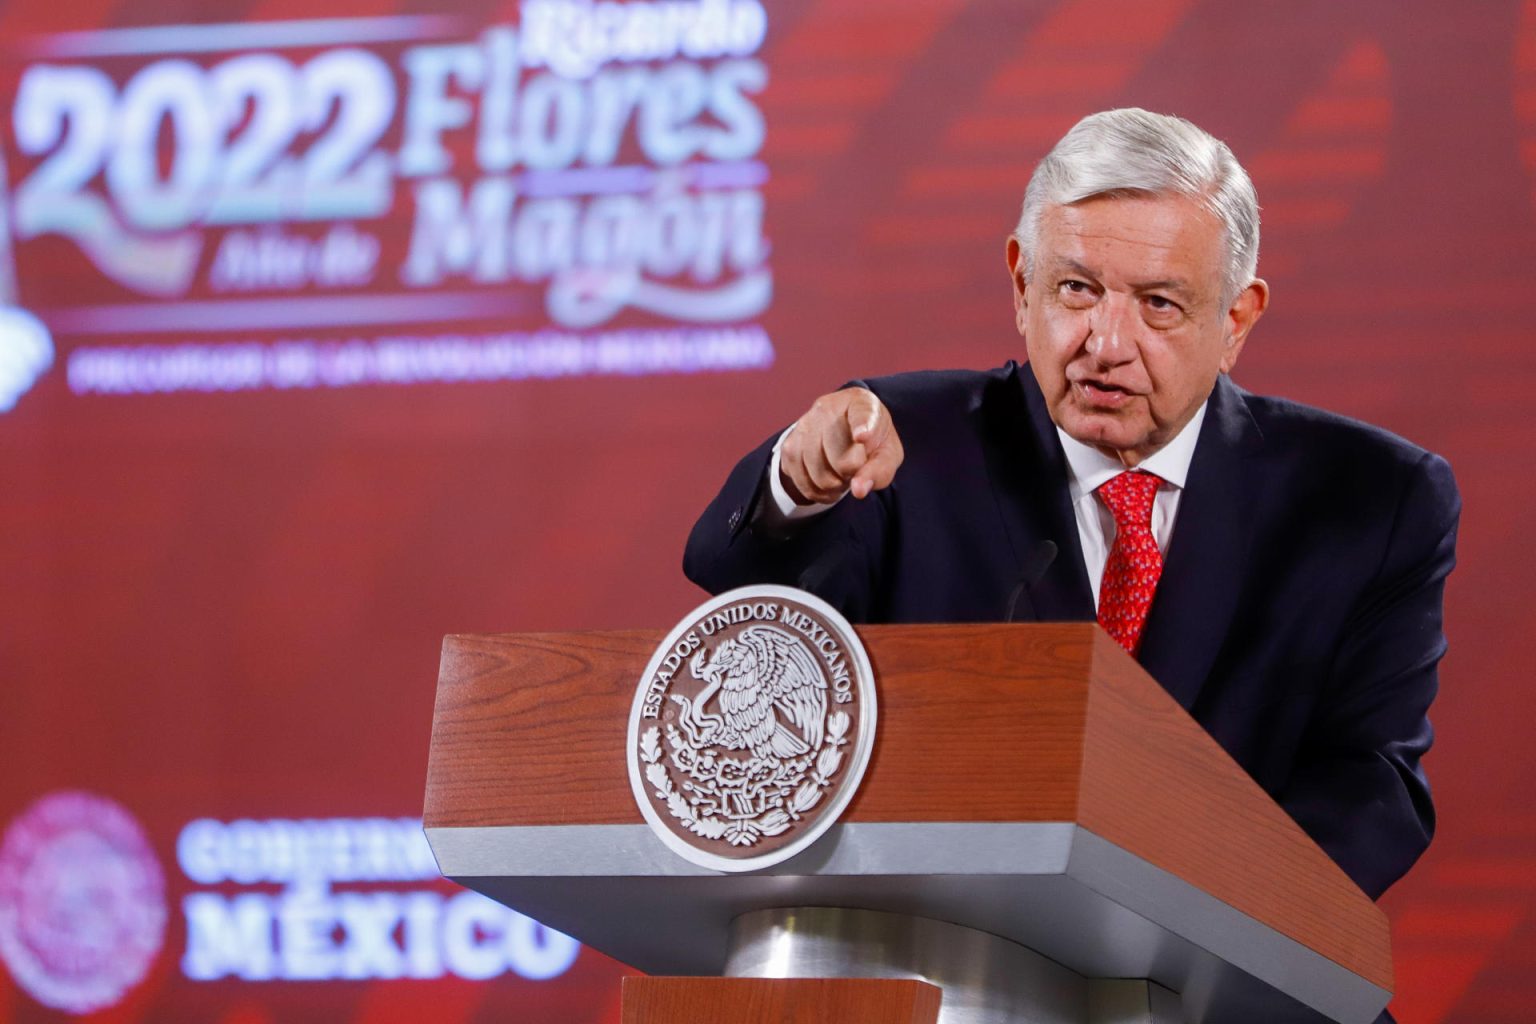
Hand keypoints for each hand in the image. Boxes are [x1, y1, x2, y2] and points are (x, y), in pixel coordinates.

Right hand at [779, 388, 904, 503]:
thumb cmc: (872, 442)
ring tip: (842, 473)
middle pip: (842, 460)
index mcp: (861, 403)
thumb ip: (880, 470)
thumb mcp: (886, 453)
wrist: (843, 430)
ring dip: (835, 485)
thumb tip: (858, 490)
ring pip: (820, 476)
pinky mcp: (788, 445)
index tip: (863, 436)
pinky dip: (819, 492)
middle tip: (856, 467)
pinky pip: (803, 483)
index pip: (862, 415)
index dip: (863, 427)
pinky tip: (828, 483)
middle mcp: (828, 408)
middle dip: (852, 474)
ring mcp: (804, 425)